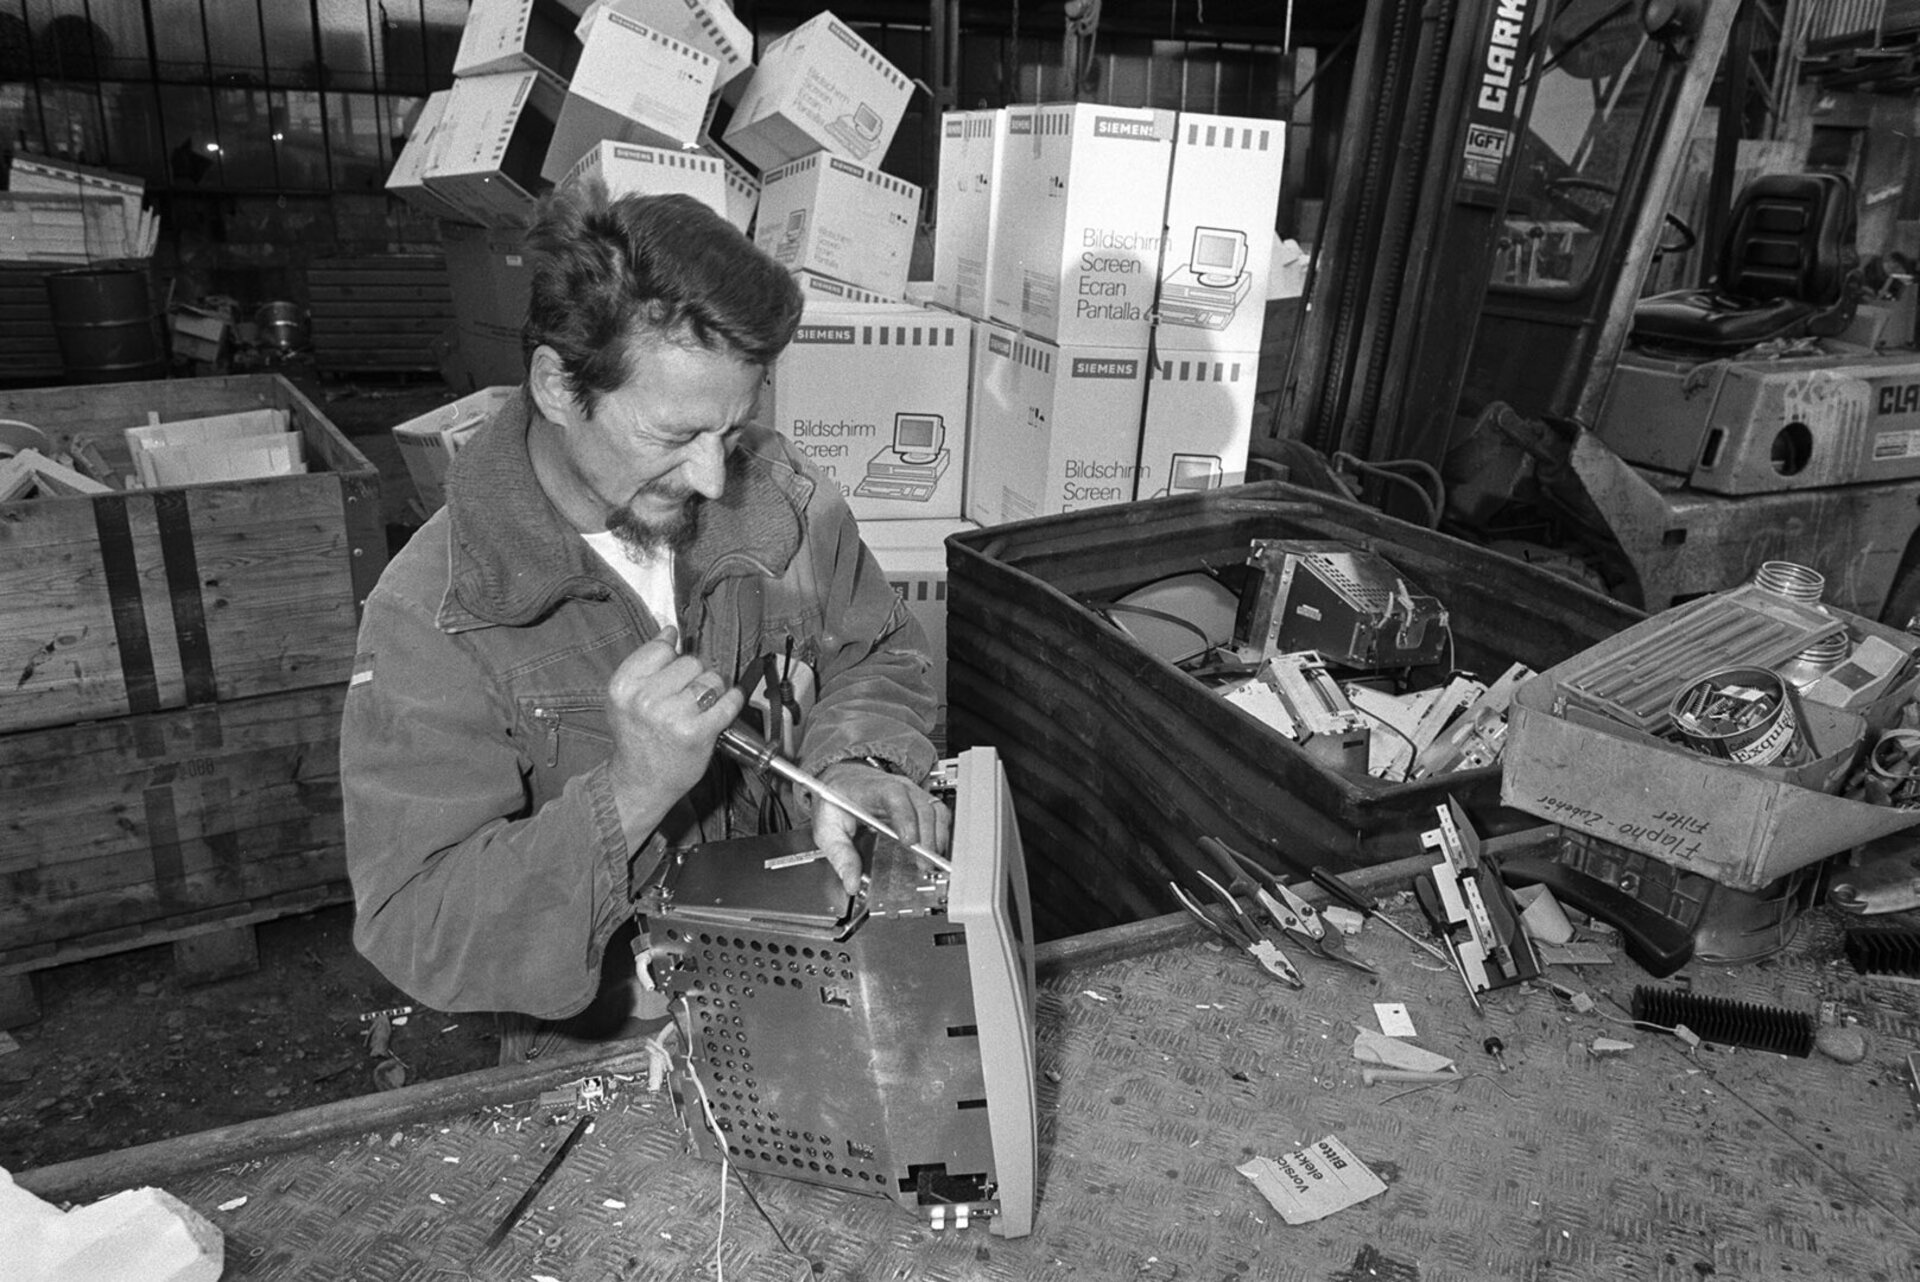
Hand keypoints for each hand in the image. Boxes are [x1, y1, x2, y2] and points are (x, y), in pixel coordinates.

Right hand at [605, 627, 743, 842]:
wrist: (640, 782)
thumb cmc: (637, 737)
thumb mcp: (626, 697)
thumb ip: (645, 663)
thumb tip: (668, 631)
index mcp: (623, 686)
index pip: (662, 647)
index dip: (672, 658)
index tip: (673, 671)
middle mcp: (645, 699)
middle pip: (690, 661)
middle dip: (693, 676)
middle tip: (684, 697)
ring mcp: (672, 716)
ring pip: (711, 679)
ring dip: (712, 691)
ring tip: (698, 708)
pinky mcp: (698, 733)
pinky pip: (728, 702)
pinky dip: (732, 702)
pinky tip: (722, 708)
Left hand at [810, 761, 951, 894]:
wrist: (843, 779)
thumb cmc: (836, 800)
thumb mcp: (827, 828)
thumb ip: (840, 855)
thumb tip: (852, 882)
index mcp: (872, 789)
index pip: (894, 796)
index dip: (905, 818)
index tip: (909, 841)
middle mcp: (897, 786)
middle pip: (921, 806)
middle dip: (927, 837)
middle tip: (923, 863)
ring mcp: (911, 792)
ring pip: (935, 809)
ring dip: (937, 836)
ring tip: (932, 861)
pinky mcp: (919, 800)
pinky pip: (939, 813)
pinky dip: (941, 832)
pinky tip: (935, 850)